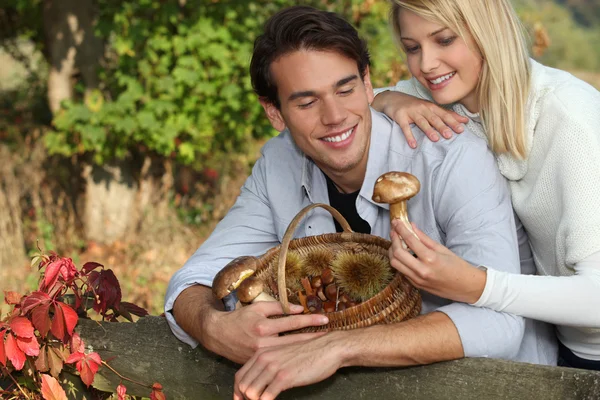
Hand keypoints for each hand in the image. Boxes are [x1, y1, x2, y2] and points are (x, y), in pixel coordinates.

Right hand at [205, 301, 328, 363]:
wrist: (218, 335)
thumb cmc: (240, 318)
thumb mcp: (257, 308)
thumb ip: (278, 308)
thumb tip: (298, 308)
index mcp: (263, 327)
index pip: (292, 323)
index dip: (310, 320)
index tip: (325, 318)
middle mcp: (263, 343)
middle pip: (295, 340)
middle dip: (314, 336)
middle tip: (331, 334)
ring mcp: (261, 357)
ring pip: (289, 353)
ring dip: (306, 349)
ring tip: (322, 346)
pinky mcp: (259, 364)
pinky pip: (279, 361)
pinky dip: (292, 358)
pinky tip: (304, 356)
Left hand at [233, 332, 345, 399]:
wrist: (328, 348)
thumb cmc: (308, 354)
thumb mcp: (283, 356)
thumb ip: (269, 365)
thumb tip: (260, 383)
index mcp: (262, 353)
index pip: (240, 376)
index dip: (238, 393)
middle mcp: (264, 359)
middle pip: (242, 386)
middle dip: (245, 399)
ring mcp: (273, 367)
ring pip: (251, 393)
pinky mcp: (284, 377)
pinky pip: (266, 397)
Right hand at [371, 91, 467, 147]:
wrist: (393, 99)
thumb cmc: (415, 106)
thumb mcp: (430, 107)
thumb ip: (445, 114)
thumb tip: (464, 120)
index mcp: (431, 107)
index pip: (444, 114)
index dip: (453, 121)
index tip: (462, 129)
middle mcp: (422, 108)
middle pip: (434, 118)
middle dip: (442, 126)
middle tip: (450, 135)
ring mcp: (411, 112)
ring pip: (421, 122)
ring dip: (428, 130)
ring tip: (435, 139)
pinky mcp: (400, 117)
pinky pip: (405, 127)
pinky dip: (409, 136)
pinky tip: (413, 145)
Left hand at [389, 220, 485, 303]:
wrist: (467, 287)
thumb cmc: (458, 266)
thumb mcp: (442, 249)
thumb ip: (424, 238)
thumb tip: (411, 226)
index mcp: (430, 259)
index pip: (409, 240)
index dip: (400, 229)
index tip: (396, 222)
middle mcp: (421, 270)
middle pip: (397, 253)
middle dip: (393, 240)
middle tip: (394, 231)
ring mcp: (417, 280)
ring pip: (395, 264)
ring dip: (393, 251)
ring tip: (397, 242)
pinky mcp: (416, 285)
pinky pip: (401, 271)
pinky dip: (399, 261)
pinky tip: (403, 254)